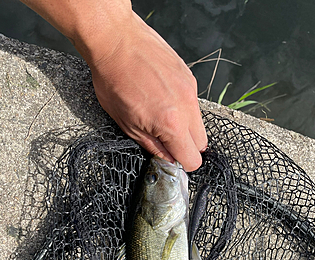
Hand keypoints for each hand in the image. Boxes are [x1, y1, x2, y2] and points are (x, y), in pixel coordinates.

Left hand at [88, 12, 206, 170]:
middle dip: (186, 147)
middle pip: (202, 144)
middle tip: (166, 140)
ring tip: (162, 116)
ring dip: (185, 127)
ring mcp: (190, 89)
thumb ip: (152, 146)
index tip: (171, 158)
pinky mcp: (189, 75)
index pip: (192, 159)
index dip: (181, 164)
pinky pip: (193, 102)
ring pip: (199, 123)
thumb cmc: (113, 79)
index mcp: (171, 123)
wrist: (115, 40)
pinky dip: (182, 107)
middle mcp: (187, 107)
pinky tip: (163, 98)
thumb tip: (167, 159)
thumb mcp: (126, 124)